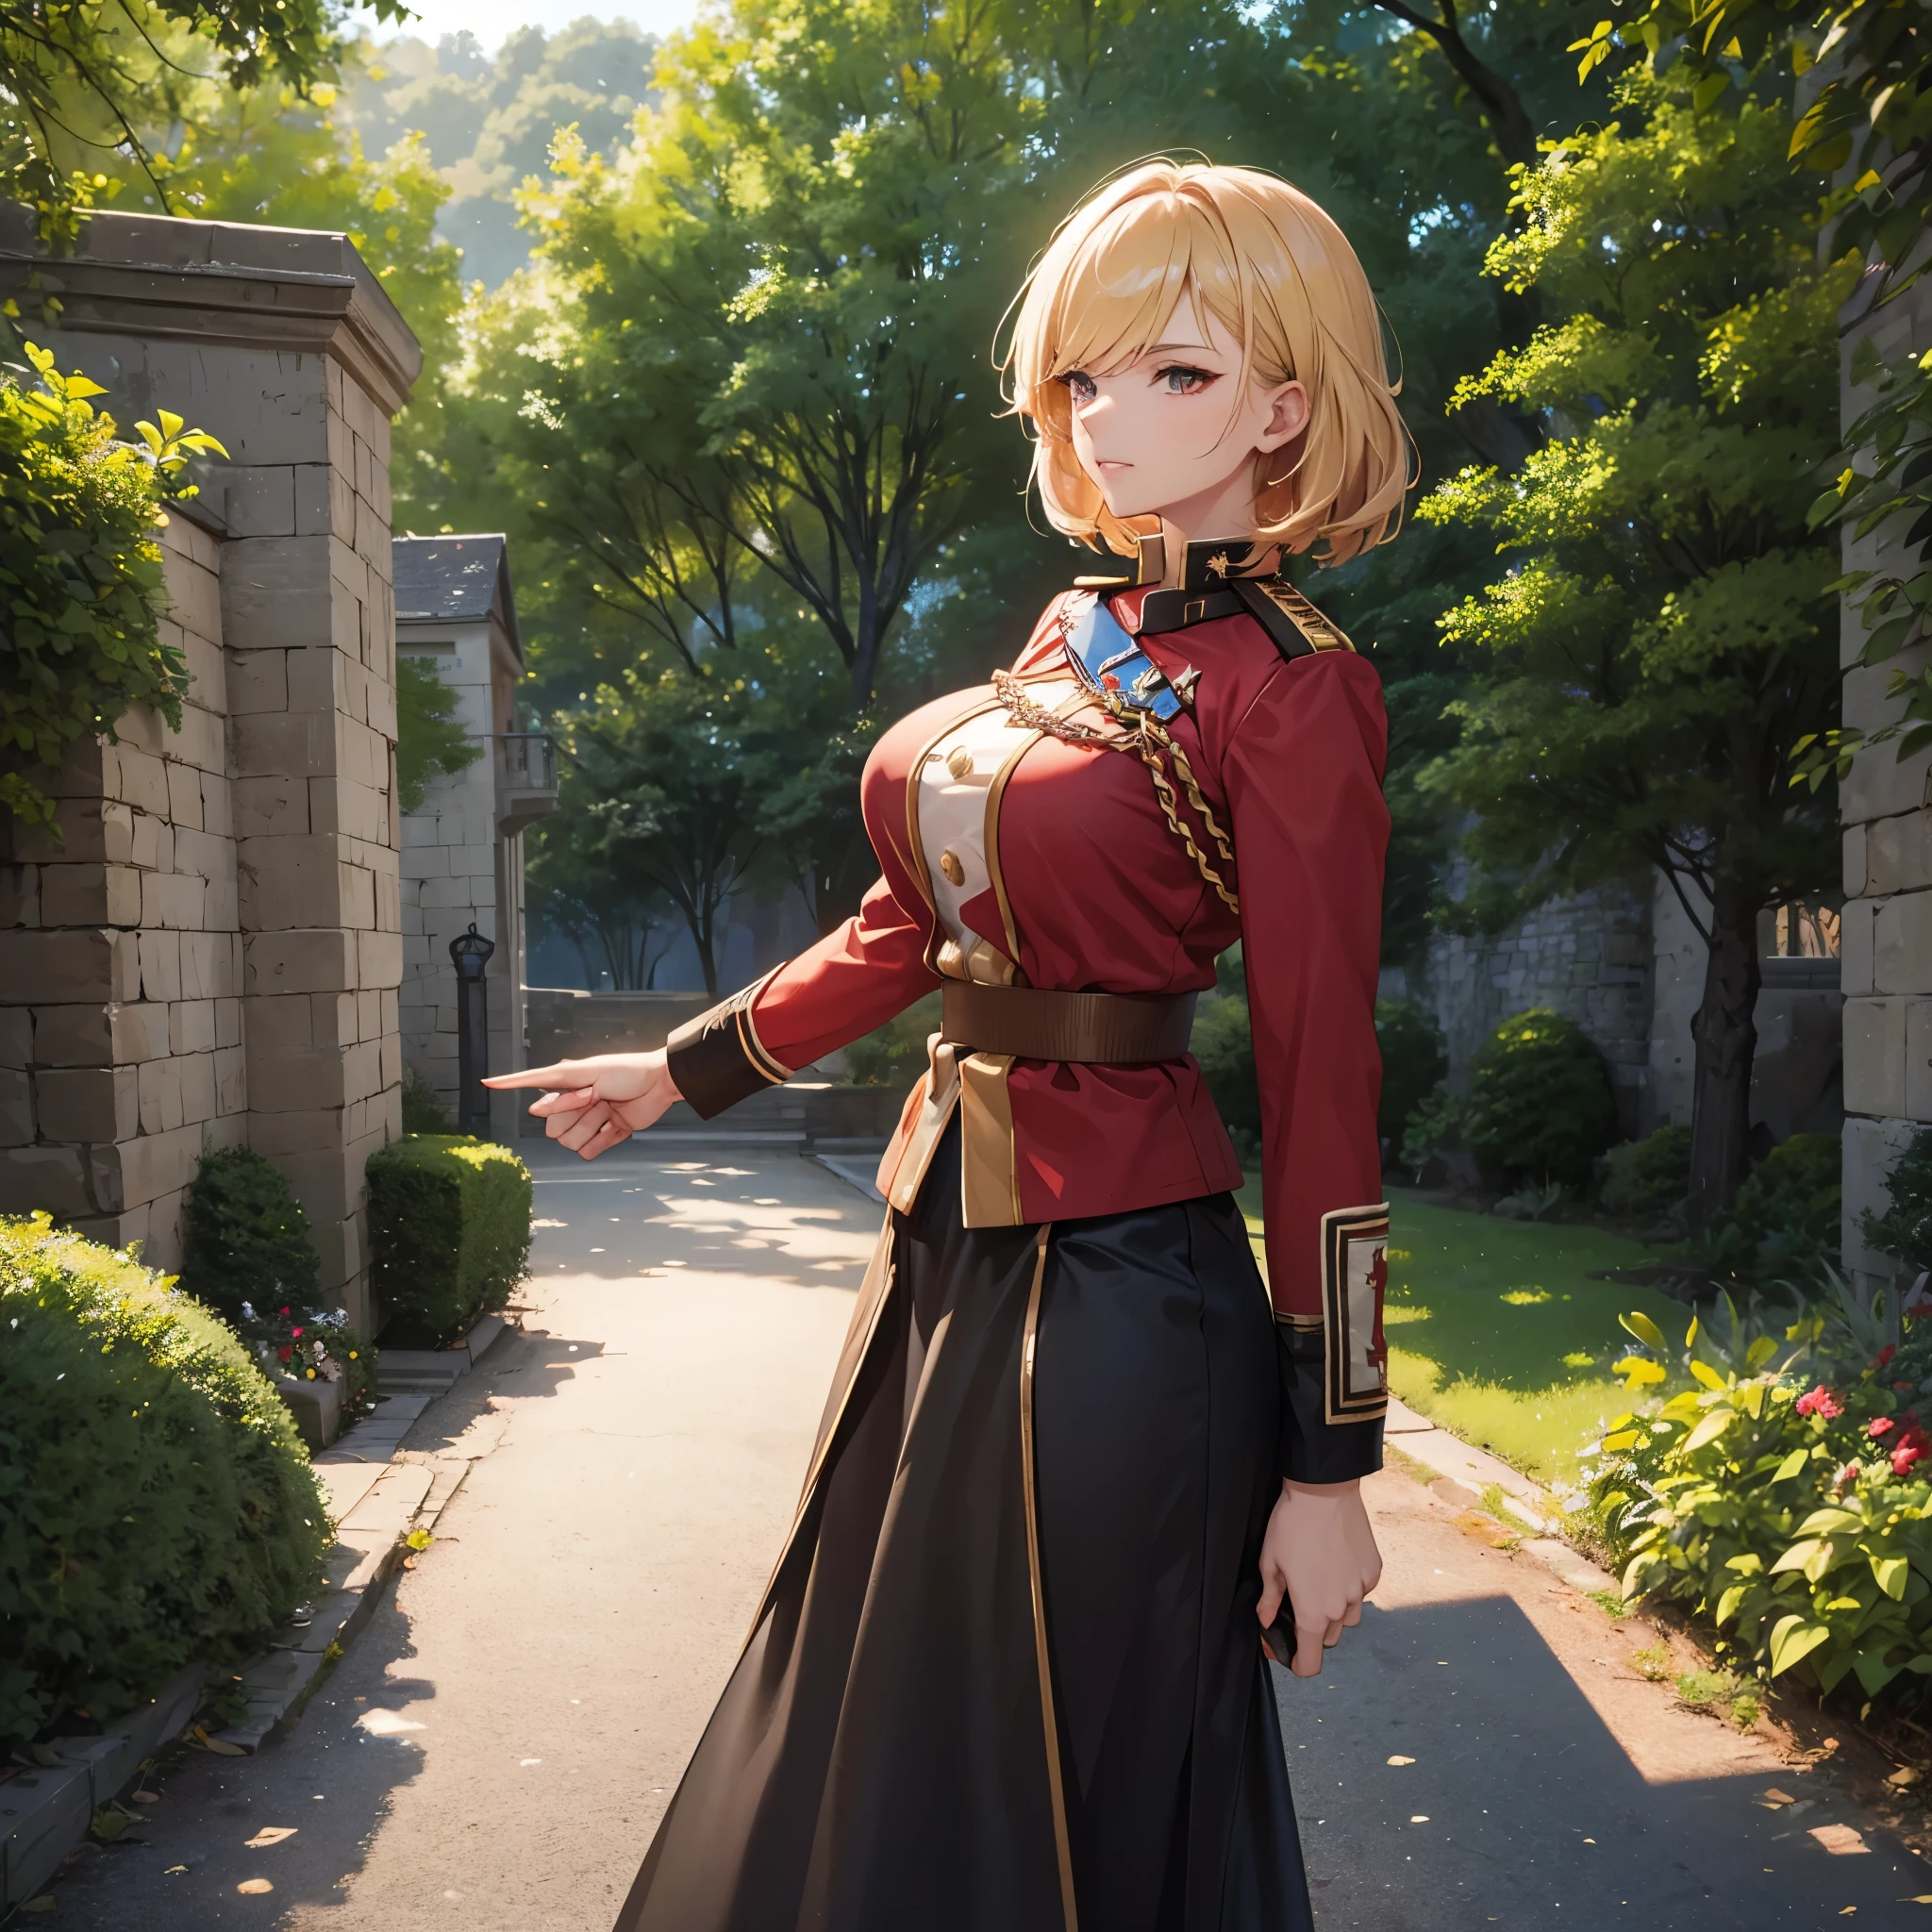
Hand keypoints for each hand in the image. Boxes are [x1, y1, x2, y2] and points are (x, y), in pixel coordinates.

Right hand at [481, 1051, 681, 1159]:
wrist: (661, 1083)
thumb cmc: (627, 1071)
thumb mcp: (591, 1074)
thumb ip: (562, 1091)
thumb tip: (533, 1107)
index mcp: (567, 1082)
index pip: (532, 1082)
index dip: (509, 1083)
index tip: (486, 1082)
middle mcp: (573, 1103)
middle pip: (552, 1126)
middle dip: (574, 1115)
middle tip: (597, 1098)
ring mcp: (587, 1122)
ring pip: (569, 1142)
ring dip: (592, 1127)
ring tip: (610, 1110)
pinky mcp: (604, 1136)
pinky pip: (587, 1153)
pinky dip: (603, 1142)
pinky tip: (616, 1127)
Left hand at [1256, 1478, 1380, 1676]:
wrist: (1324, 1492)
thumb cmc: (1291, 1526)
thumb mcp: (1270, 1563)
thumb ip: (1270, 1600)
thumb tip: (1266, 1622)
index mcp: (1313, 1613)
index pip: (1311, 1662)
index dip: (1297, 1664)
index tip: (1288, 1655)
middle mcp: (1341, 1609)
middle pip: (1327, 1638)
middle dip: (1312, 1630)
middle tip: (1298, 1603)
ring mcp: (1361, 1591)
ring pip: (1348, 1618)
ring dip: (1334, 1611)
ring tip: (1319, 1582)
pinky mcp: (1373, 1572)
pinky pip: (1361, 1593)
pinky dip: (1349, 1588)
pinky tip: (1336, 1565)